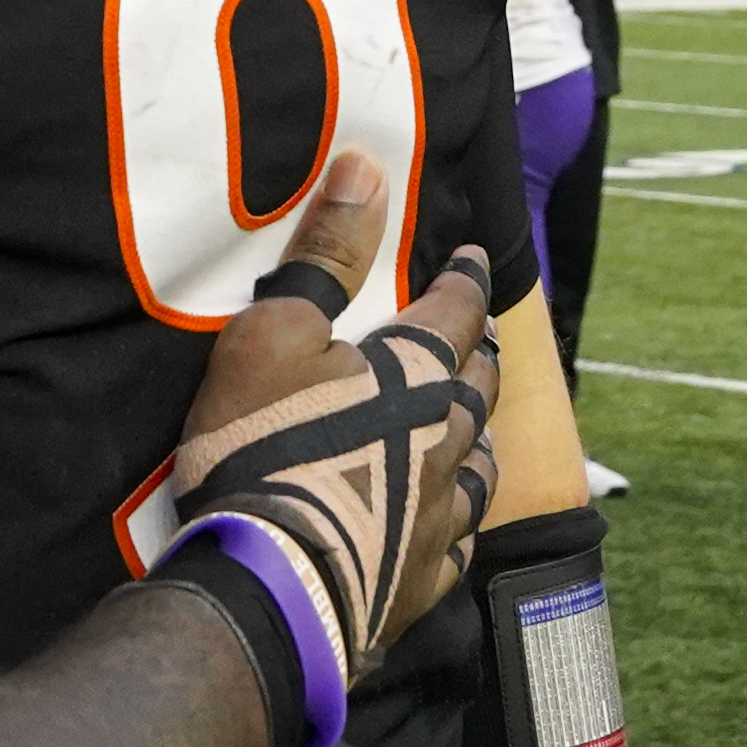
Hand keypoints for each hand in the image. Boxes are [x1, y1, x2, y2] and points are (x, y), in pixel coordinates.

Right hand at [171, 153, 499, 682]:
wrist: (271, 578)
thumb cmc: (264, 444)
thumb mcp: (275, 331)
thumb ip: (326, 255)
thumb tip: (369, 169)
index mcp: (417, 372)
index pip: (457, 309)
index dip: (463, 278)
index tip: (469, 257)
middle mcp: (448, 437)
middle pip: (480, 384)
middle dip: (480, 350)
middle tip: (477, 334)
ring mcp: (443, 513)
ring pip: (482, 463)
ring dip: (479, 434)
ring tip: (473, 423)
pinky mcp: (424, 577)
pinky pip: (460, 540)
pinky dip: (458, 518)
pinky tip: (449, 520)